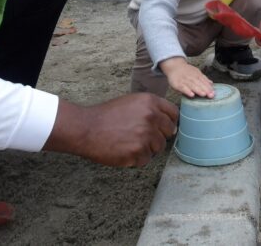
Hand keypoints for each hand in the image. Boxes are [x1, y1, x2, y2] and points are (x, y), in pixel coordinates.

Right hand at [44, 94, 177, 166]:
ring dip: (147, 148)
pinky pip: (146, 159)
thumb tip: (170, 123)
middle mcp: (151, 116)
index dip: (169, 122)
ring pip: (158, 148)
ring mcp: (146, 134)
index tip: (162, 128)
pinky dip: (136, 159)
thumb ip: (151, 109)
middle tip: (141, 137)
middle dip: (158, 136)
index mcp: (150, 101)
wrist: (86, 128)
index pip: (174, 114)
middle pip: (169, 132)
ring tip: (128, 143)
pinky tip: (123, 150)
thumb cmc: (107, 116)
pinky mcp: (138, 151)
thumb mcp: (132, 102)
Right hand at [159, 57, 214, 98]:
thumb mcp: (196, 72)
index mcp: (196, 74)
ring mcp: (184, 80)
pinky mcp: (177, 84)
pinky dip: (187, 91)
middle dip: (205, 89)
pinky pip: (183, 88)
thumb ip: (203, 78)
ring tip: (203, 94)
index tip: (214, 93)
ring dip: (198, 90)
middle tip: (211, 95)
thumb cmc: (186, 71)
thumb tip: (211, 84)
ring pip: (192, 85)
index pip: (204, 81)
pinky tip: (191, 95)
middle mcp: (191, 77)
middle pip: (199, 83)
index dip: (209, 87)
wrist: (174, 66)